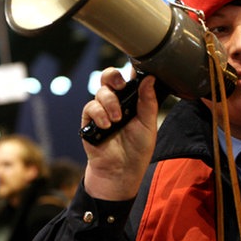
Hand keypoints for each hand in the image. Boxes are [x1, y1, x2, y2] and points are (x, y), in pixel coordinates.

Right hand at [81, 68, 158, 200]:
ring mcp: (102, 110)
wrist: (121, 171)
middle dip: (113, 76)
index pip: (130, 78)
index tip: (136, 70)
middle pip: (109, 77)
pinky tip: (106, 125)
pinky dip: (99, 114)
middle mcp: (116, 102)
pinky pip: (90, 107)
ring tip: (117, 120)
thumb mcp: (148, 124)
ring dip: (110, 103)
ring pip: (101, 91)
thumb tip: (150, 78)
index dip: (131, 70)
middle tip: (121, 85)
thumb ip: (148, 101)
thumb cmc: (137, 149)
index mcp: (132, 100)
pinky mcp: (90, 120)